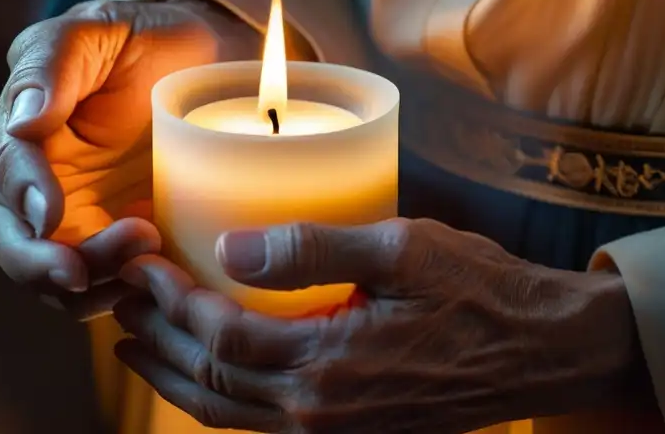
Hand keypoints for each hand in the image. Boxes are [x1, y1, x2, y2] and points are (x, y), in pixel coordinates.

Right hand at [0, 0, 261, 319]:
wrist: (200, 61)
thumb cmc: (142, 38)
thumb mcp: (96, 30)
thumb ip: (50, 65)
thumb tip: (19, 121)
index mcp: (22, 129)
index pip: (4, 169)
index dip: (22, 193)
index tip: (47, 213)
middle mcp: (36, 181)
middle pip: (10, 238)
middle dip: (37, 262)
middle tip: (78, 271)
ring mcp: (77, 218)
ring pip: (54, 272)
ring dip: (88, 283)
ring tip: (143, 262)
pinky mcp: (118, 241)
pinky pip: (105, 284)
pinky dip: (123, 292)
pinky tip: (159, 279)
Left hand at [112, 218, 649, 432]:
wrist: (543, 351)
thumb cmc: (480, 291)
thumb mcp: (402, 250)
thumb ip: (313, 249)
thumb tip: (232, 250)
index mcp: (330, 367)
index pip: (222, 338)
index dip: (174, 299)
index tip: (142, 261)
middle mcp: (322, 413)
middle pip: (212, 383)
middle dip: (160, 338)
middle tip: (121, 300)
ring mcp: (336, 431)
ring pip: (230, 415)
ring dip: (177, 378)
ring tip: (138, 344)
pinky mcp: (351, 430)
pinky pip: (263, 423)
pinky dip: (220, 399)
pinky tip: (209, 374)